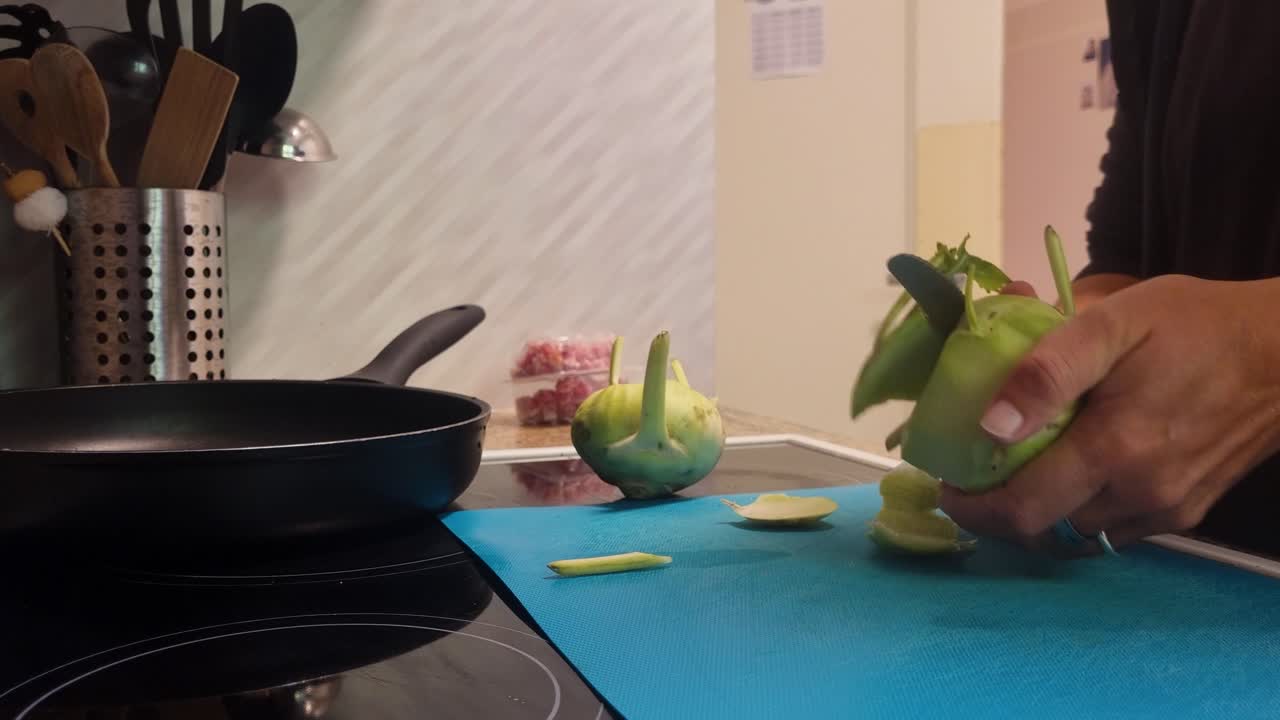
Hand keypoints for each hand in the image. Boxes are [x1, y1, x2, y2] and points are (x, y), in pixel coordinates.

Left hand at [939, 274, 1279, 553]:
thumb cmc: (1196, 324)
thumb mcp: (1114, 321)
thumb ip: (1047, 371)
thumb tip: (989, 424)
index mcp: (1116, 450)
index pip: (1023, 511)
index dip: (972, 509)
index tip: (946, 485)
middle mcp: (1140, 494)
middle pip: (1043, 532)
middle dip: (995, 513)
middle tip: (969, 481)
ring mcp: (1167, 509)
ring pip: (1077, 538)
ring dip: (1035, 517)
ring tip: (1009, 479)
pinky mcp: (1186, 510)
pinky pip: (1113, 531)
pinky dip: (1077, 514)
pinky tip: (1066, 478)